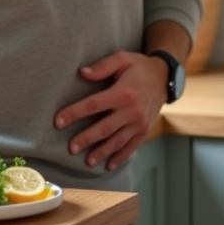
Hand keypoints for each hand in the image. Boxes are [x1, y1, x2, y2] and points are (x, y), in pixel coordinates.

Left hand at [53, 51, 165, 170]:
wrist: (165, 77)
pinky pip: (131, 147)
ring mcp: (139, 123)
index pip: (93, 105)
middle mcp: (131, 110)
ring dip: (101, 152)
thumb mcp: (122, 58)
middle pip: (104, 128)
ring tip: (87, 161)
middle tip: (70, 148)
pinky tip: (108, 165)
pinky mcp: (144, 130)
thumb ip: (102, 67)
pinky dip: (120, 157)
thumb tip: (82, 73)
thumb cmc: (140, 67)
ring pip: (117, 141)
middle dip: (86, 139)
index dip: (74, 113)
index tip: (58, 121)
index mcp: (123, 92)